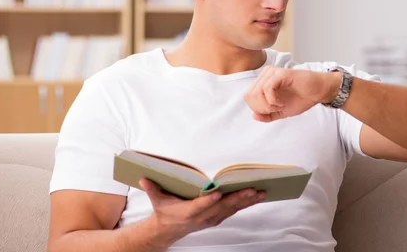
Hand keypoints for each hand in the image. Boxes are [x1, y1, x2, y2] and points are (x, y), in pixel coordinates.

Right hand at [139, 179, 265, 246]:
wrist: (168, 230)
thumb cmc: (164, 211)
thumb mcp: (156, 200)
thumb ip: (152, 188)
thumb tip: (144, 177)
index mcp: (188, 212)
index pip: (200, 206)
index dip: (209, 200)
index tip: (218, 192)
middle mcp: (202, 217)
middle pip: (222, 207)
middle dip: (238, 198)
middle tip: (253, 189)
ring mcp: (211, 218)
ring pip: (232, 209)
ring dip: (247, 201)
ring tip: (262, 192)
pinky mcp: (217, 217)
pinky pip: (234, 210)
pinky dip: (246, 203)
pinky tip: (257, 196)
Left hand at [244, 66, 340, 121]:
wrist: (318, 91)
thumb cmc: (301, 98)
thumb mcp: (281, 112)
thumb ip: (267, 115)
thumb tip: (254, 116)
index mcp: (263, 81)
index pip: (248, 96)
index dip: (258, 108)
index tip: (273, 110)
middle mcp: (266, 74)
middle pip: (249, 95)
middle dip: (262, 108)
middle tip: (276, 109)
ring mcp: (273, 72)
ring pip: (256, 92)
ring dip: (268, 105)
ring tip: (280, 106)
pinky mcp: (281, 73)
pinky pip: (267, 89)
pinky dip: (273, 100)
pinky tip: (282, 103)